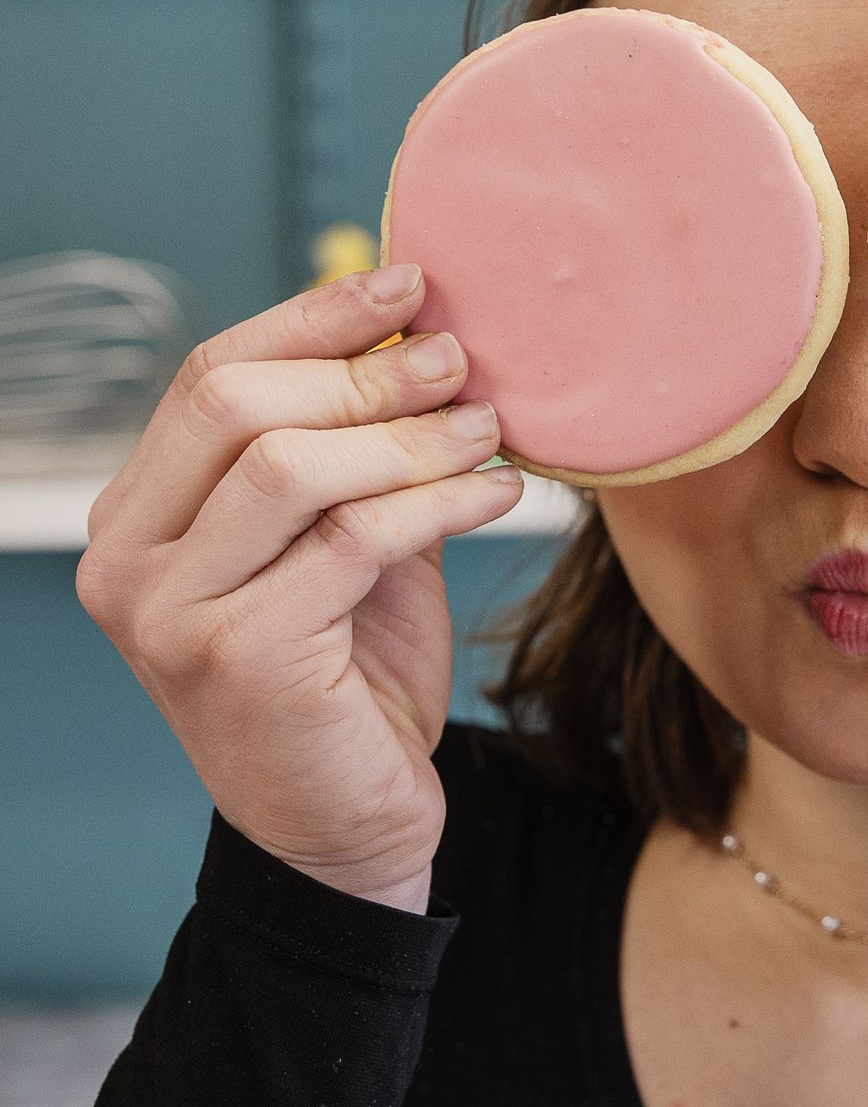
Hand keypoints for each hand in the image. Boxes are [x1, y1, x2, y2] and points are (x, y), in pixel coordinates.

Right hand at [76, 266, 522, 912]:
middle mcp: (128, 564)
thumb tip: (412, 323)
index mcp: (136, 519)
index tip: (407, 280)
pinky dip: (438, 503)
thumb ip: (350, 449)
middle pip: (237, 405)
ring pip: (292, 467)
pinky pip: (351, 541)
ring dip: (407, 437)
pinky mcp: (240, 660)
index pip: (207, 377)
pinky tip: (499, 495)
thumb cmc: (351, 676)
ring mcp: (171, 616)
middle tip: (461, 361)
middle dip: (362, 371)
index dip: (310, 318)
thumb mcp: (341, 541)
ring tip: (488, 430)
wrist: (353, 826)